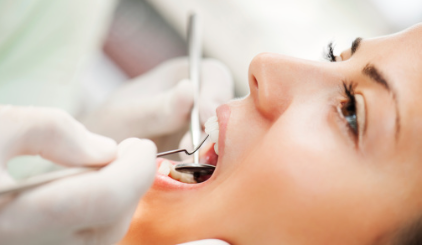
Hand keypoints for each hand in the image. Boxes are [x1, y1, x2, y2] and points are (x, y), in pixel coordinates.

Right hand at [0, 106, 156, 243]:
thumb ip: (52, 132)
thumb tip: (105, 150)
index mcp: (16, 216)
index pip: (106, 198)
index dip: (137, 168)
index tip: (142, 146)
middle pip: (111, 223)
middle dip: (131, 184)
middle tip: (128, 152)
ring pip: (103, 236)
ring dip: (117, 199)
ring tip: (105, 166)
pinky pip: (87, 239)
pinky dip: (99, 214)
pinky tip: (87, 188)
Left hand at [81, 57, 232, 151]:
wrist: (100, 160)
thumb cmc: (107, 128)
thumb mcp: (127, 116)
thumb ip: (158, 108)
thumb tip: (190, 91)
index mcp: (181, 76)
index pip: (213, 74)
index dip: (216, 92)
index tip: (205, 115)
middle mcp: (197, 100)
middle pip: (227, 105)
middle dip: (218, 126)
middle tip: (197, 149)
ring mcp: (201, 127)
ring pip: (226, 133)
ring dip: (214, 150)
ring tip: (192, 165)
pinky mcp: (201, 153)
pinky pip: (216, 156)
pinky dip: (210, 165)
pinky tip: (194, 174)